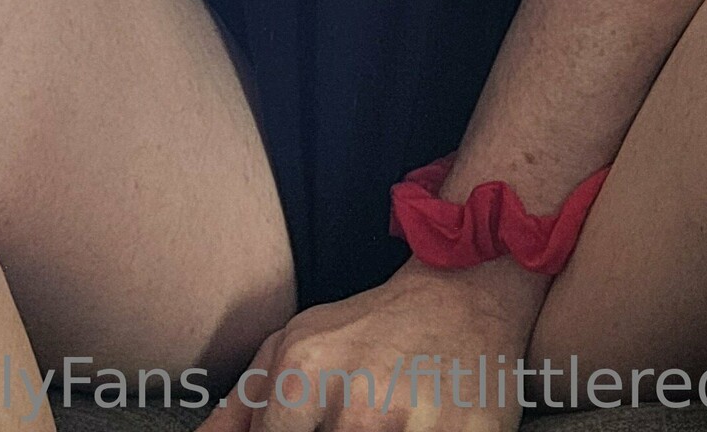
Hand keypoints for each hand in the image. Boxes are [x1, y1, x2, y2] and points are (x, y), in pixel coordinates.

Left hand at [199, 262, 540, 431]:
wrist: (465, 289)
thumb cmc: (370, 327)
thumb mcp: (294, 346)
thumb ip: (241, 409)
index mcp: (303, 376)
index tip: (318, 425)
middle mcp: (355, 407)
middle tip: (357, 418)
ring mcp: (410, 430)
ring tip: (386, 418)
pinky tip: (416, 423)